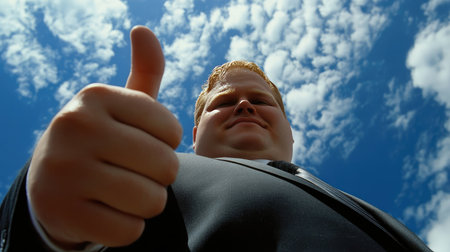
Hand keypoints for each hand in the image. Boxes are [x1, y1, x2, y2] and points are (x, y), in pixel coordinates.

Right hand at [26, 26, 181, 247]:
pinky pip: (129, 230)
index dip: (167, 143)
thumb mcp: (121, 105)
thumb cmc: (103, 138)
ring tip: (124, 191)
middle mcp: (75, 126)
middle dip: (160, 176)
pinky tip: (109, 212)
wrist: (50, 179)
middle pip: (166, 166)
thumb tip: (143, 31)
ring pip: (151, 201)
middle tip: (136, 172)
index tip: (143, 143)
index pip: (173, 129)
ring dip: (147, 202)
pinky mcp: (63, 213)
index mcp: (96, 96)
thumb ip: (143, 72)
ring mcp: (65, 171)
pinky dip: (128, 227)